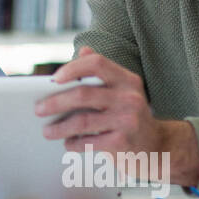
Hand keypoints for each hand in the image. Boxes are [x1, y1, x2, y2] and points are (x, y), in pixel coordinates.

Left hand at [37, 47, 198, 185]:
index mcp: (127, 80)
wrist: (159, 147)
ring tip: (47, 131)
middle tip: (38, 109)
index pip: (97, 64)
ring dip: (59, 127)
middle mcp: (130, 97)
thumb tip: (83, 50)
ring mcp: (127, 121)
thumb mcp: (123, 90)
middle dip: (55, 102)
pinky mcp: (122, 143)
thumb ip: (103, 71)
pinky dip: (73, 143)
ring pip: (81, 121)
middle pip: (82, 94)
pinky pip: (88, 142)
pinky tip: (67, 143)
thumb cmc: (131, 115)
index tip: (54, 78)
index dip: (73, 68)